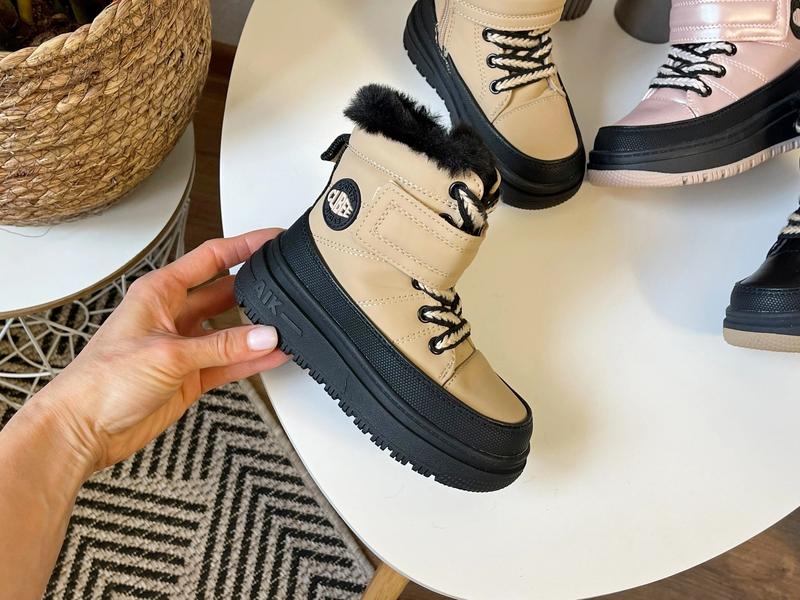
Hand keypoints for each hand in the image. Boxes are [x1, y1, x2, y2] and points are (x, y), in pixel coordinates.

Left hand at [26, 229, 287, 475]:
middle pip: (225, 293)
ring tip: (286, 326)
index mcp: (159, 292)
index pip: (211, 258)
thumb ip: (222, 346)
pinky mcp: (190, 376)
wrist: (83, 430)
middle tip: (286, 288)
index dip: (243, 246)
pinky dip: (251, 360)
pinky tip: (273, 356)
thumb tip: (263, 336)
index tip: (272, 240)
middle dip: (254, 291)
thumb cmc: (100, 383)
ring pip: (231, 331)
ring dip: (256, 331)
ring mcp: (183, 347)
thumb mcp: (168, 354)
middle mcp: (172, 315)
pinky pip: (230, 362)